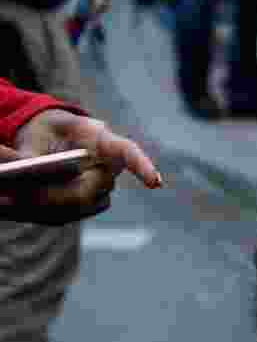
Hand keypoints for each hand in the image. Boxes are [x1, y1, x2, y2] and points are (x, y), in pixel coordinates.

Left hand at [0, 109, 161, 224]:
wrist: (48, 140)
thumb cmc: (46, 130)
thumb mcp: (36, 133)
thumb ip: (33, 153)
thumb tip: (29, 172)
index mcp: (103, 141)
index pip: (127, 152)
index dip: (143, 167)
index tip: (155, 183)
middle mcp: (110, 167)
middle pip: (97, 187)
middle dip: (63, 194)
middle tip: (24, 193)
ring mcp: (103, 187)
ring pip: (85, 204)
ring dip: (53, 204)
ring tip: (15, 199)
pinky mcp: (92, 202)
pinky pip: (74, 212)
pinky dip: (51, 211)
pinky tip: (27, 204)